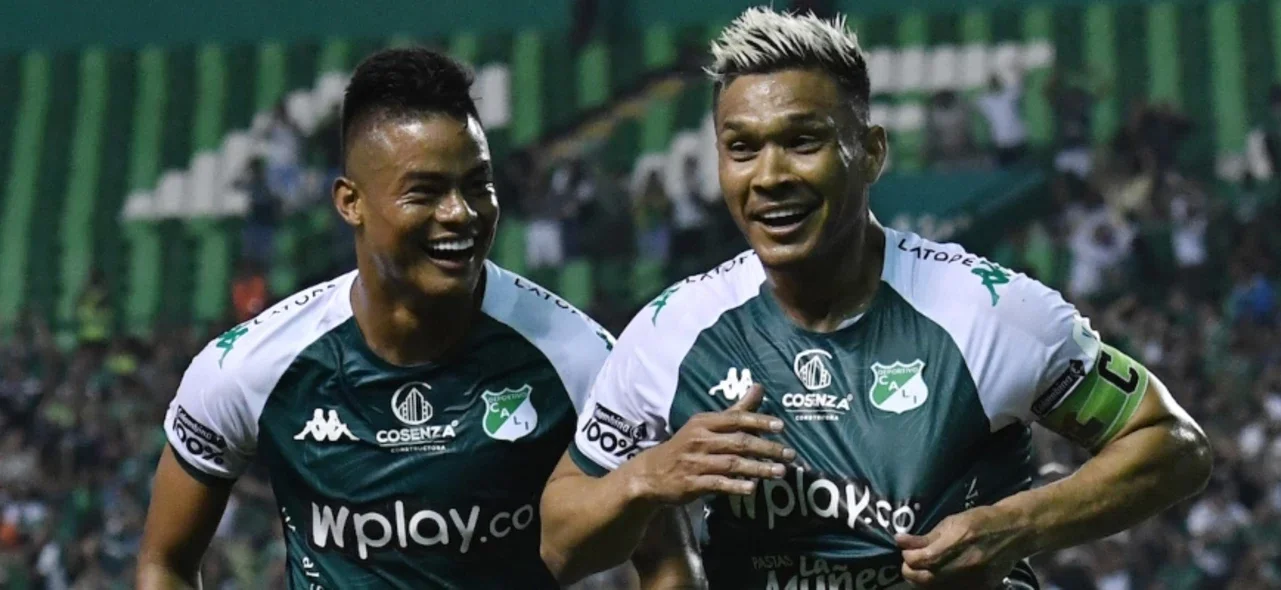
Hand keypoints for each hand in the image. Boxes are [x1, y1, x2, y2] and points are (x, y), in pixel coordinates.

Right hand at [621, 384, 794, 504]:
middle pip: (738, 442)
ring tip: (779, 472)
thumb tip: (759, 387)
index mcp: (704, 423)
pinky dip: (735, 486)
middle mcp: (699, 440)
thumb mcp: (706, 425)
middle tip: (790, 454)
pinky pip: (717, 484)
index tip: (781, 426)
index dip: (759, 421)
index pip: (735, 419)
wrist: (651, 473)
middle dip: (766, 448)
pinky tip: (752, 488)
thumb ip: (735, 410)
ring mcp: (695, 463)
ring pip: (732, 464)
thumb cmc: (686, 446)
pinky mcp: (692, 484)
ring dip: (758, 468)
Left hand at [895, 506, 1024, 588]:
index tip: (907, 551)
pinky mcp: (981, 588)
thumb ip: (926, 536)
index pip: (922, 560)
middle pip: (926, 579)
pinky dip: (940, 585)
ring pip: (937, 588)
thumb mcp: (952, 521)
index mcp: (957, 542)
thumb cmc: (981, 520)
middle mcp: (965, 564)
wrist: (1015, 532)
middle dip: (911, 572)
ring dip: (923, 581)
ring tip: (922, 570)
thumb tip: (900, 541)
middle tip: (910, 563)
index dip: (908, 557)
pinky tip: (939, 575)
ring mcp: (974, 579)